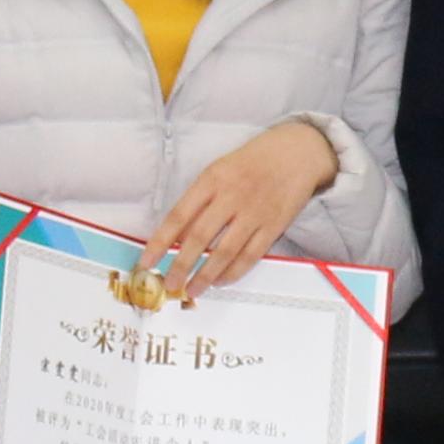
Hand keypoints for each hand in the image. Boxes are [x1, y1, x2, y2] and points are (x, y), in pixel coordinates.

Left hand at [142, 121, 343, 293]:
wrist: (297, 153)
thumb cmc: (252, 161)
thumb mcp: (218, 170)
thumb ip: (198, 200)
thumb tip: (177, 235)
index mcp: (212, 180)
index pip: (178, 215)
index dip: (159, 242)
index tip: (146, 262)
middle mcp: (231, 196)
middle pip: (200, 238)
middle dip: (181, 265)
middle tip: (170, 285)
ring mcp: (254, 213)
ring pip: (225, 252)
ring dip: (206, 275)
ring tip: (192, 290)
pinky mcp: (274, 226)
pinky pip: (250, 255)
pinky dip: (234, 272)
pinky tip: (220, 280)